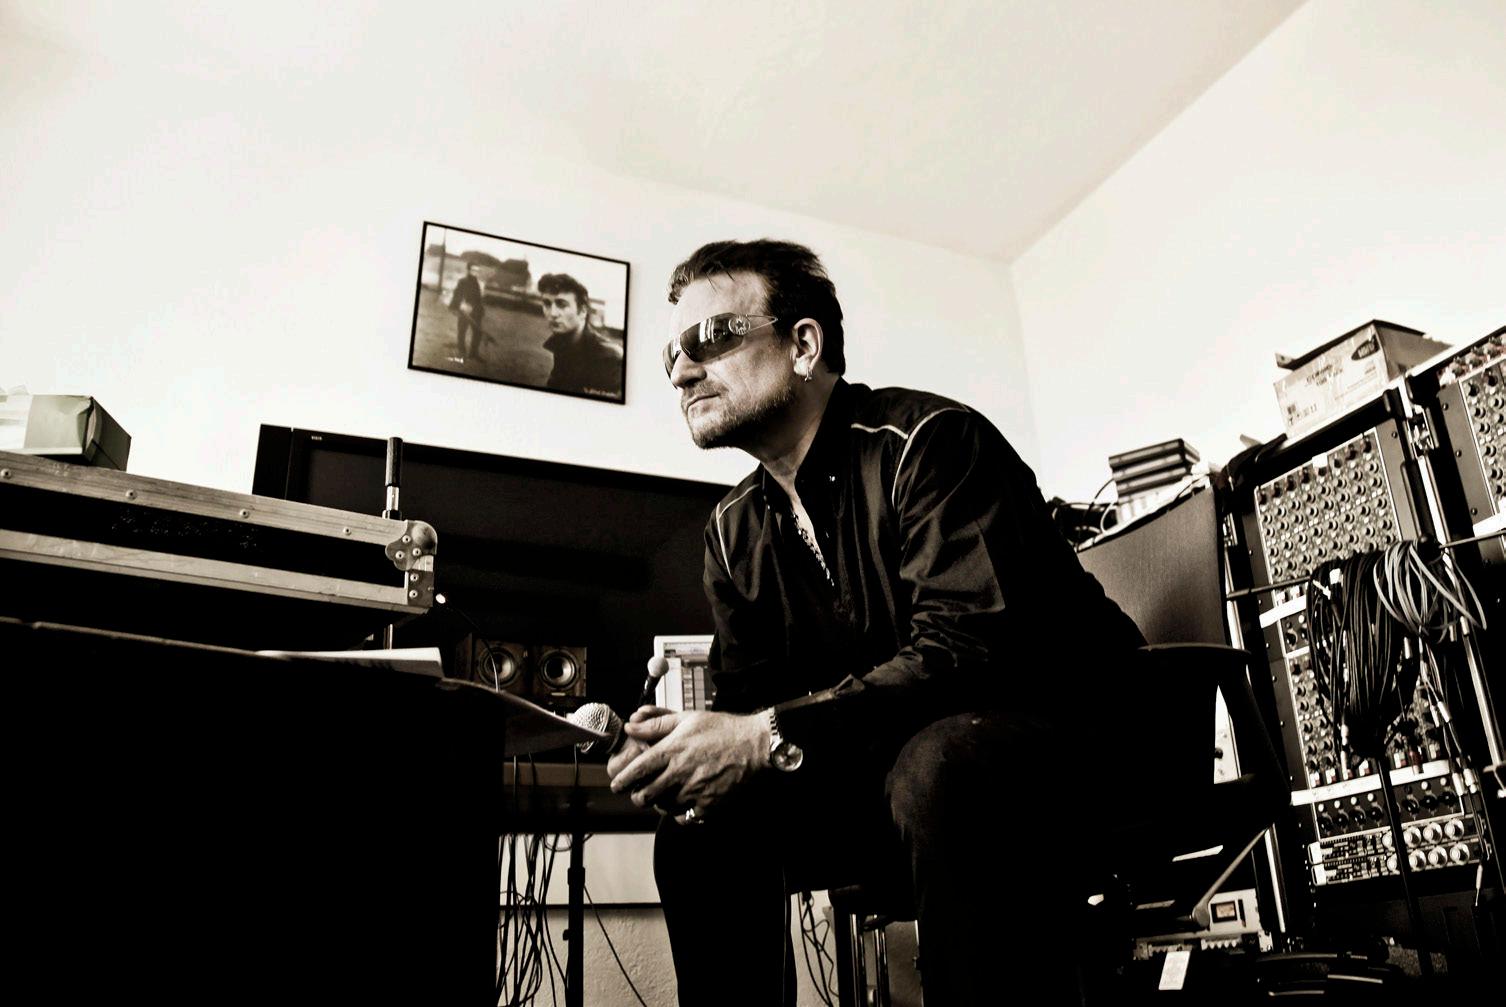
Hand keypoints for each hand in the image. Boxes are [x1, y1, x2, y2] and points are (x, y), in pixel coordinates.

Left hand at [608, 710, 769, 818]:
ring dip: (658, 803)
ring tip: (662, 796)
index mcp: (672, 750)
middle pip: (645, 795)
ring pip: (663, 807)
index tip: (617, 785)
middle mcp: (680, 772)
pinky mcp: (709, 803)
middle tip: (639, 794)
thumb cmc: (721, 729)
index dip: (622, 780)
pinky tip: (681, 804)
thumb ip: (656, 723)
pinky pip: (685, 817)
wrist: (753, 744)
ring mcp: (695, 790)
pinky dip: (679, 814)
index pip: (637, 770)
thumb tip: (632, 725)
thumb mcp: (687, 718)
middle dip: (637, 797)